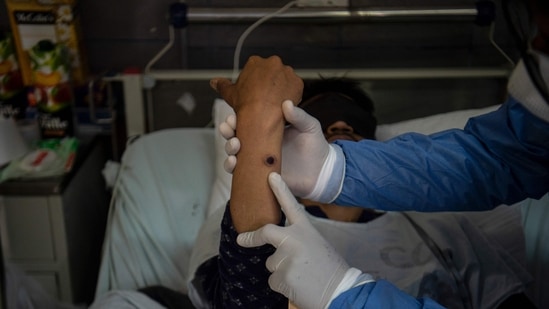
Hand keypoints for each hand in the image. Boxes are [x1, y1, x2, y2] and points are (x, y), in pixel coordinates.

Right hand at [210, 55, 302, 111]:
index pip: (256, 71)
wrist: (262, 116)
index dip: (255, 84)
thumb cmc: (246, 105)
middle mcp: (273, 62)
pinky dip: (290, 96)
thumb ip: (222, 85)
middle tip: (264, 100)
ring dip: (280, 90)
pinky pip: (295, 89)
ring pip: (284, 80)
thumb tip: (214, 82)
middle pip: (271, 74)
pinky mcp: (298, 83)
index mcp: (255, 61)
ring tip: (274, 104)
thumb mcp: (231, 94)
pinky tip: (283, 106)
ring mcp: (287, 71)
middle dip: (268, 85)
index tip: (255, 94)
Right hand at [221, 100, 332, 199]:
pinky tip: (234, 163)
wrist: (322, 172)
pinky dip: (233, 167)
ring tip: (235, 145)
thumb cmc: (315, 146)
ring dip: (229, 148)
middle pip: (235, 135)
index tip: (233, 117)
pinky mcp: (260, 175)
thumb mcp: (310, 126)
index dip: (236, 118)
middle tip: (229, 129)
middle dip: (227, 131)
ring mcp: (258, 160)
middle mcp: (260, 143)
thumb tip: (286, 104)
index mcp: (268, 129)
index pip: (247, 121)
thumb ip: (298, 116)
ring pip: (234, 153)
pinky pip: (240, 172)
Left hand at [237, 173, 349, 308]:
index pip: (291, 205)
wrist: (341, 291)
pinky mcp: (282, 276)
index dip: (280, 190)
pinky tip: (298, 285)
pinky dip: (282, 285)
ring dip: (281, 271)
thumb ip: (297, 239)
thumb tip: (277, 245)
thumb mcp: (316, 245)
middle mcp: (294, 239)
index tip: (271, 176)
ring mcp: (287, 257)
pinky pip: (273, 280)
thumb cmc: (330, 269)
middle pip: (265, 232)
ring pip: (271, 263)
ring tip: (301, 275)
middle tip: (241, 239)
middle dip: (251, 237)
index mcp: (306, 230)